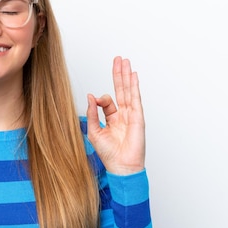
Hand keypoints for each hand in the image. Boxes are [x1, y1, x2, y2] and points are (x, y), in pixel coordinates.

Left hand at [86, 56, 144, 174]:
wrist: (121, 167)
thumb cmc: (109, 154)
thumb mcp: (94, 131)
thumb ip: (92, 113)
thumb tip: (90, 96)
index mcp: (113, 119)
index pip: (108, 101)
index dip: (100, 98)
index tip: (95, 100)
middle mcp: (123, 115)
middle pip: (121, 90)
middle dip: (119, 74)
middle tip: (118, 59)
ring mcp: (132, 115)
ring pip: (129, 91)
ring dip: (127, 76)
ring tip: (125, 61)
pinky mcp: (138, 118)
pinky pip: (135, 99)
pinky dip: (134, 87)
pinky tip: (133, 76)